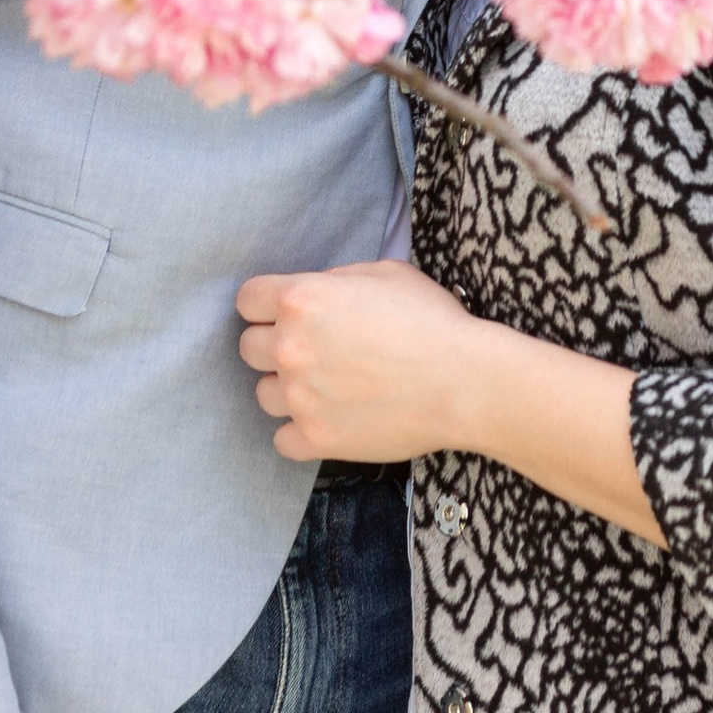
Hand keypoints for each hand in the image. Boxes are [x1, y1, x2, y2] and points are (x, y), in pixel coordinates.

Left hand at [236, 259, 477, 464]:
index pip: (247, 300)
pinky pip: (281, 438)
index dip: (266, 305)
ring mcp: (299, 397)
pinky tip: (329, 418)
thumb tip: (317, 294)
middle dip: (275, 345)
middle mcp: (291, 347)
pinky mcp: (315, 439)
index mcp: (303, 299)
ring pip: (262, 394)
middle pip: (248, 348)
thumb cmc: (433, 321)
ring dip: (287, 389)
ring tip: (327, 387)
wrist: (465, 382)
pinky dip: (300, 431)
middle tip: (314, 350)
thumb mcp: (386, 273)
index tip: (284, 314)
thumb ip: (337, 280)